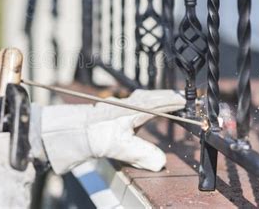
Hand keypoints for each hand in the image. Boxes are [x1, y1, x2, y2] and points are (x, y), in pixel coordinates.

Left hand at [35, 89, 184, 173]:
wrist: (73, 130)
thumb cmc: (95, 134)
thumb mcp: (121, 147)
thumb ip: (142, 154)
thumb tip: (160, 161)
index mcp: (134, 109)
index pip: (159, 102)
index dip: (173, 102)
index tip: (185, 101)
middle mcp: (128, 104)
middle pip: (152, 96)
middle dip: (166, 96)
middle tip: (180, 97)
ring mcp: (120, 106)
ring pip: (142, 99)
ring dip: (155, 99)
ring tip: (166, 101)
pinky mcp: (113, 112)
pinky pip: (134, 104)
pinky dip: (144, 105)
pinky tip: (143, 111)